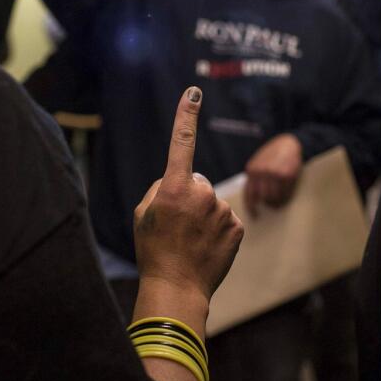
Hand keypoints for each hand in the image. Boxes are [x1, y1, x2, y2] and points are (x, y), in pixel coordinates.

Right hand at [135, 87, 243, 300]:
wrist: (176, 288)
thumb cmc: (153, 250)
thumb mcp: (143, 214)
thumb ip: (161, 188)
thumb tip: (179, 180)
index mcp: (174, 187)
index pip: (181, 142)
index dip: (186, 114)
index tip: (193, 92)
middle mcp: (201, 193)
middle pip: (196, 182)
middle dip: (188, 196)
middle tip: (176, 225)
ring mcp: (222, 210)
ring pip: (211, 202)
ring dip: (203, 215)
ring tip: (190, 240)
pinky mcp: (237, 226)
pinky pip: (224, 219)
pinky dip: (216, 230)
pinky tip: (205, 247)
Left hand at [243, 133, 303, 216]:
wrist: (288, 143)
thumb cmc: (272, 154)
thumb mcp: (258, 163)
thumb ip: (254, 177)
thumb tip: (253, 198)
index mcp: (252, 169)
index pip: (249, 193)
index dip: (251, 207)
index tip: (255, 214)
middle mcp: (262, 172)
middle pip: (262, 197)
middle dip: (267, 203)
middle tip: (271, 204)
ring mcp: (275, 174)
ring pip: (274, 197)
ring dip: (276, 202)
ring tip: (279, 200)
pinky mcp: (287, 176)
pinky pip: (285, 193)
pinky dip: (285, 197)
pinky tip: (286, 195)